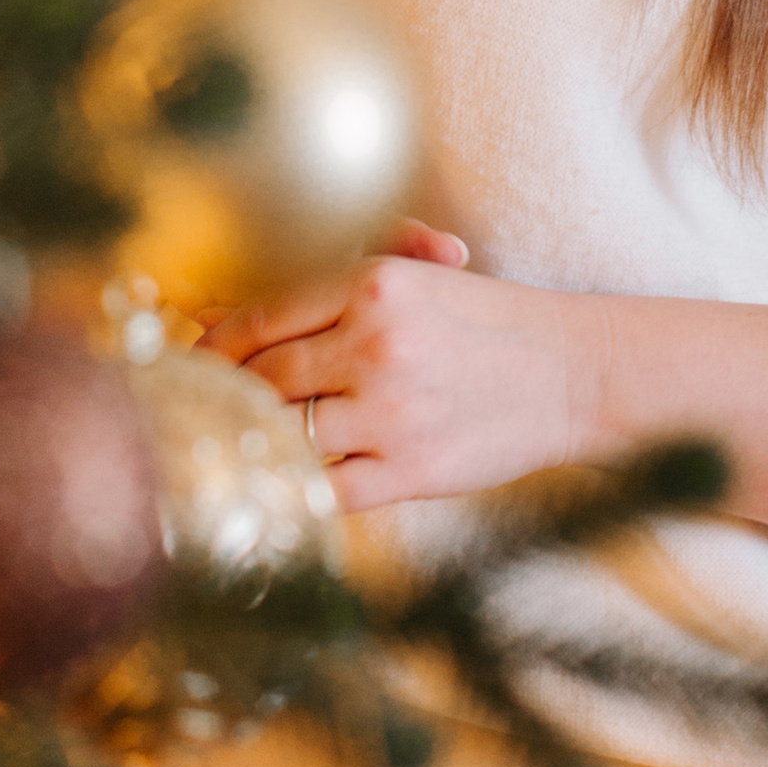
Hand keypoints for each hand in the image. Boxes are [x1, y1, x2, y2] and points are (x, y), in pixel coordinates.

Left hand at [197, 224, 591, 509]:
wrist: (570, 371)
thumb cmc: (484, 322)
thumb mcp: (414, 277)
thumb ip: (329, 286)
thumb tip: (223, 312)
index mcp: (372, 284)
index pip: (260, 320)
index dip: (215, 347)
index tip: (197, 363)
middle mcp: (375, 343)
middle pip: (262, 379)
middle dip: (227, 397)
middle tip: (205, 408)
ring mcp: (391, 411)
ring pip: (284, 434)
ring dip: (258, 443)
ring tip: (239, 447)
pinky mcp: (410, 470)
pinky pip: (326, 489)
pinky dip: (298, 489)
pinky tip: (287, 485)